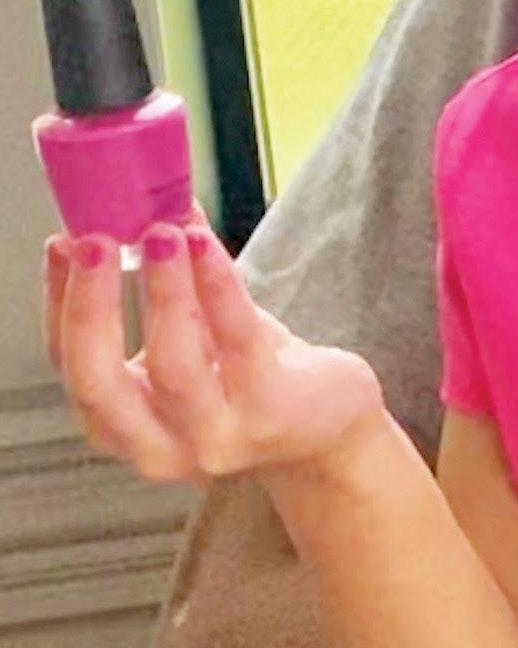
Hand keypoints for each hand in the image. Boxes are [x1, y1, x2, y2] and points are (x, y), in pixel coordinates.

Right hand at [46, 223, 387, 486]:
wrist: (327, 425)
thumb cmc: (249, 377)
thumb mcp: (193, 337)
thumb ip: (164, 287)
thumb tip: (150, 202)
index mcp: (118, 424)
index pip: (70, 362)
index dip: (60, 301)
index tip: (63, 243)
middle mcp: (155, 445)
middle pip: (98, 379)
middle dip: (92, 305)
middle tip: (96, 240)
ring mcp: (213, 439)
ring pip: (174, 364)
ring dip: (164, 290)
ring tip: (163, 234)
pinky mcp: (269, 415)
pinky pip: (238, 342)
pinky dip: (219, 286)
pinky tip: (207, 245)